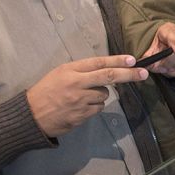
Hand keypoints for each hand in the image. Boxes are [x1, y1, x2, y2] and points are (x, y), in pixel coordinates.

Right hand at [27, 55, 147, 136]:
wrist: (30, 115)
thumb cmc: (46, 91)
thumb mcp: (59, 74)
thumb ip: (81, 71)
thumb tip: (106, 70)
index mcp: (70, 70)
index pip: (98, 62)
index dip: (117, 60)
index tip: (132, 59)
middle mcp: (77, 83)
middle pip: (109, 77)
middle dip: (129, 74)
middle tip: (143, 73)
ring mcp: (80, 100)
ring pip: (104, 95)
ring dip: (99, 95)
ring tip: (81, 97)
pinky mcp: (82, 114)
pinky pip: (98, 108)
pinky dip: (93, 107)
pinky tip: (79, 107)